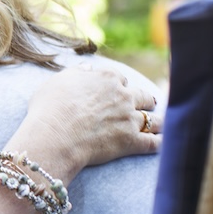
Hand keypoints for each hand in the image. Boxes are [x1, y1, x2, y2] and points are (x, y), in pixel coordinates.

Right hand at [12, 63, 161, 181]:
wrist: (54, 136)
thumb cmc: (50, 108)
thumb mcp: (58, 81)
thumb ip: (76, 73)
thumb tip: (88, 68)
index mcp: (107, 78)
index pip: (120, 78)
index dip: (118, 85)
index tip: (117, 91)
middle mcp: (123, 96)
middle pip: (143, 96)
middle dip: (145, 100)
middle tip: (146, 104)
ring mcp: (129, 119)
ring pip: (153, 119)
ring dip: (157, 122)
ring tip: (160, 125)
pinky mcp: (132, 142)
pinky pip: (154, 143)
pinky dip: (160, 144)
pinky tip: (163, 144)